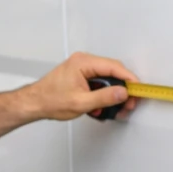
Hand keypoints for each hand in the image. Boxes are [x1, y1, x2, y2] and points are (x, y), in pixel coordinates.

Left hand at [23, 52, 140, 121]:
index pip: (114, 67)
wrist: (34, 103)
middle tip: (128, 104)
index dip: (129, 79)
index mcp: (83, 62)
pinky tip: (100, 107)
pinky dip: (103, 95)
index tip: (138, 89)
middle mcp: (84, 62)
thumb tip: (123, 93)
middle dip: (122, 90)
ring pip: (107, 80)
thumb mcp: (81, 102)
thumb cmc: (50, 100)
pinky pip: (99, 83)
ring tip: (114, 109)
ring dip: (112, 95)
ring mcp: (82, 69)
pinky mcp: (81, 77)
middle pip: (113, 73)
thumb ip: (105, 97)